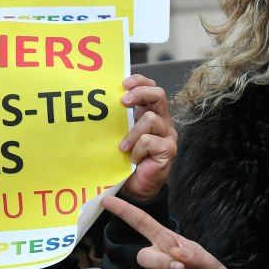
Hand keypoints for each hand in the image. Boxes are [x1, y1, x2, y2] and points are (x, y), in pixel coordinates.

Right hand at [103, 195, 231, 268]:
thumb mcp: (211, 262)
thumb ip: (194, 256)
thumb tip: (175, 252)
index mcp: (169, 242)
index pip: (144, 224)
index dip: (126, 212)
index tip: (108, 200)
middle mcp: (159, 259)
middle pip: (143, 256)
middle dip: (161, 262)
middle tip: (181, 268)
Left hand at [119, 74, 176, 201]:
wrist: (134, 186)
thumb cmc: (125, 159)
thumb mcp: (120, 133)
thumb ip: (118, 118)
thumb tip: (100, 101)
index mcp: (150, 111)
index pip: (150, 86)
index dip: (139, 81)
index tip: (123, 84)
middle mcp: (162, 120)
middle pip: (158, 94)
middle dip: (140, 94)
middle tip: (124, 102)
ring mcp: (167, 135)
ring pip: (151, 119)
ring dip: (133, 133)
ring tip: (123, 147)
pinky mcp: (169, 150)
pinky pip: (150, 141)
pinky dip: (138, 149)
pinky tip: (133, 158)